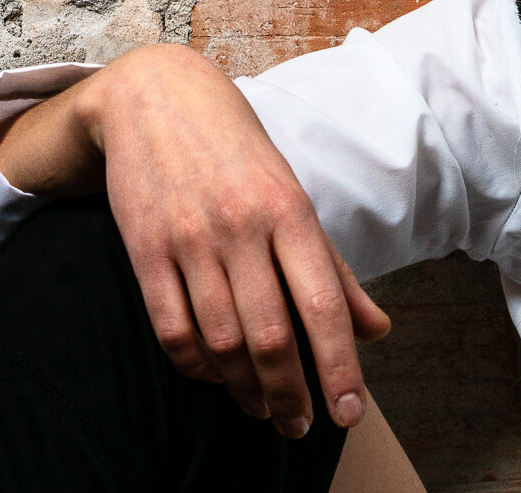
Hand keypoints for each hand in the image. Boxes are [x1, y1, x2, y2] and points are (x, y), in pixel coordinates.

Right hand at [0, 43, 390, 437]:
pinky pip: (172, 329)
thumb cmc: (235, 149)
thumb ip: (331, 267)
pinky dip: (196, 365)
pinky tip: (214, 375)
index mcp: (289, 209)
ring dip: (245, 388)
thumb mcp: (292, 194)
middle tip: (300, 426)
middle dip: (290, 394)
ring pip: (221, 340)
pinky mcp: (144, 249)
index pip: (323, 304)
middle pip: (271, 335)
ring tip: (261, 409)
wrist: (154, 95)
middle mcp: (241, 224)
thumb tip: (377, 330)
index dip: (340, 366)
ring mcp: (189, 238)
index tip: (349, 413)